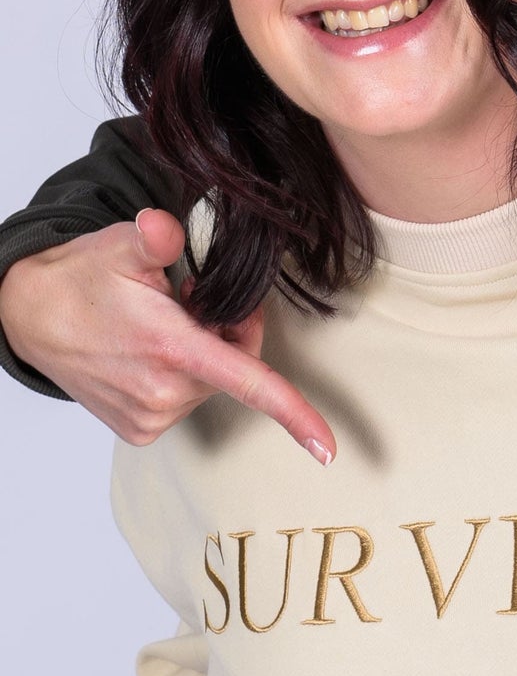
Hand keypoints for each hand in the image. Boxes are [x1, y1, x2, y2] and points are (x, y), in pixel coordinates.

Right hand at [0, 209, 334, 460]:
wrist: (28, 318)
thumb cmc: (79, 280)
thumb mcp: (119, 246)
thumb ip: (156, 238)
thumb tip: (166, 227)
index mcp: (170, 348)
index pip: (247, 382)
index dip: (294, 414)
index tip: (327, 448)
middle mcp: (164, 391)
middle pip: (236, 365)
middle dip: (230, 331)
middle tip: (196, 297)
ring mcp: (151, 416)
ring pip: (211, 383)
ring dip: (203, 353)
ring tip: (163, 322)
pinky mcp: (140, 430)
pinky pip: (185, 400)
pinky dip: (180, 376)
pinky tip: (148, 352)